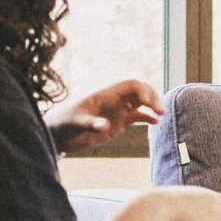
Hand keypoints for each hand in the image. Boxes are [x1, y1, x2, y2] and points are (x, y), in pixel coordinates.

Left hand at [45, 79, 165, 153]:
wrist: (58, 134)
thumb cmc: (64, 125)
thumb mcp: (75, 124)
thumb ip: (90, 124)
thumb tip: (105, 126)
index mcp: (105, 95)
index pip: (130, 85)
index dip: (143, 91)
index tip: (150, 104)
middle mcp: (113, 101)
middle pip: (139, 91)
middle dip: (152, 97)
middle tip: (160, 111)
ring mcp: (116, 111)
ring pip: (140, 102)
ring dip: (152, 105)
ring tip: (161, 115)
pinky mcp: (117, 123)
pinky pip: (136, 116)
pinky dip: (147, 117)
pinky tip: (156, 123)